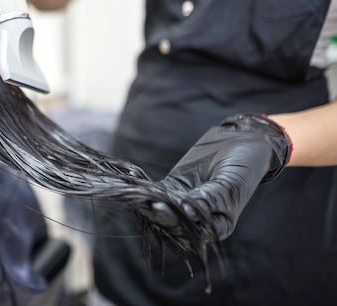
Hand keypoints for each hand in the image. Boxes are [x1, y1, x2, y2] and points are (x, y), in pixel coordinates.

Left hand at [145, 113, 291, 241]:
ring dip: (146, 202)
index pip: (192, 230)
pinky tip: (132, 183)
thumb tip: (185, 213)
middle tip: (143, 203)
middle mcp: (198, 220)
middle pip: (173, 221)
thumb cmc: (243, 168)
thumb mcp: (229, 184)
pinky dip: (144, 189)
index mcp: (217, 227)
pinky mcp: (173, 188)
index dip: (174, 221)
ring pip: (161, 207)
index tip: (160, 209)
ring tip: (133, 195)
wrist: (241, 143)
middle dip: (157, 212)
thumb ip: (209, 199)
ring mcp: (183, 203)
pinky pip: (156, 192)